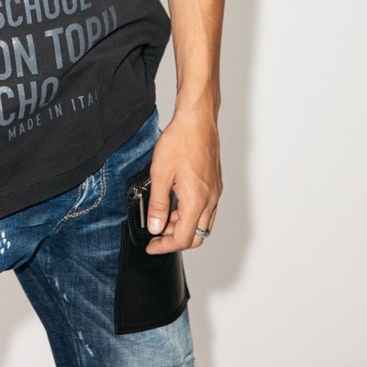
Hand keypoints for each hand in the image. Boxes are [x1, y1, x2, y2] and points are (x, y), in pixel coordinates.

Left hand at [144, 108, 221, 254]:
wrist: (197, 120)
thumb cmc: (180, 141)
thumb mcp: (160, 174)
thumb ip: (157, 204)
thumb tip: (154, 227)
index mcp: (197, 201)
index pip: (184, 238)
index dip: (165, 246)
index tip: (151, 245)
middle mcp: (210, 200)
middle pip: (197, 236)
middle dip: (176, 239)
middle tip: (157, 235)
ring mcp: (215, 192)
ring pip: (203, 224)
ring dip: (184, 226)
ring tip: (163, 217)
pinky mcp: (215, 184)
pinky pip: (206, 210)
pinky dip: (191, 214)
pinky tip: (176, 202)